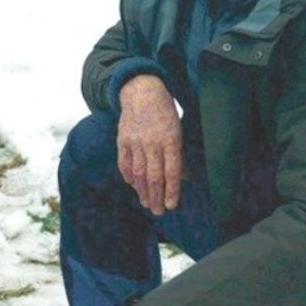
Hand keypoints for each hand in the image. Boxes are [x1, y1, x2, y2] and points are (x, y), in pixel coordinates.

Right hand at [117, 74, 182, 214]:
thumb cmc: (165, 114)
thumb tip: (184, 179)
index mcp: (170, 140)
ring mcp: (135, 142)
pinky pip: (124, 164)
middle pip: (153, 176)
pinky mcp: (122, 140)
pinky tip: (133, 187)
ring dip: (142, 192)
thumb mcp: (178, 131)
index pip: (171, 171)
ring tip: (147, 204)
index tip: (172, 206)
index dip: (172, 190)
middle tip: (158, 212)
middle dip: (156, 197)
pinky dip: (128, 177)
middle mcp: (152, 142)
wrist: (142, 93)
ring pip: (138, 173)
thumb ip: (179, 155)